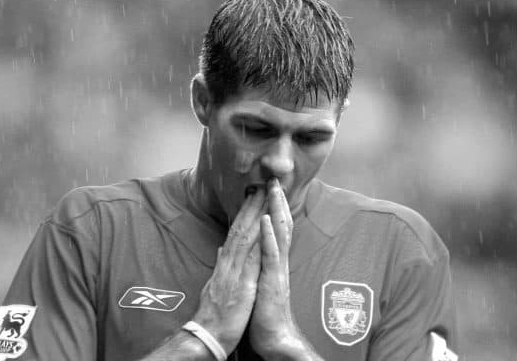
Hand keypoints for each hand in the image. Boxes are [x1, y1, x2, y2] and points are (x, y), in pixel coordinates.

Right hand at [191, 188, 266, 354]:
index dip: (244, 213)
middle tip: (260, 184)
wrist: (206, 336)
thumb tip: (221, 249)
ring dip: (255, 216)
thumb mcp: (214, 285)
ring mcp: (233, 272)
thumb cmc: (213, 314)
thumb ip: (220, 265)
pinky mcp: (241, 285)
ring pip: (245, 238)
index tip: (253, 195)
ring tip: (263, 196)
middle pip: (239, 229)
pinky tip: (264, 228)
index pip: (235, 233)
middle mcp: (227, 263)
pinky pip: (250, 260)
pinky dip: (257, 242)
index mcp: (224, 264)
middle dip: (250, 206)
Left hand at [249, 178, 303, 356]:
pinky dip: (268, 235)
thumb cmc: (262, 312)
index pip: (272, 229)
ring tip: (273, 190)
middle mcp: (277, 262)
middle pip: (279, 226)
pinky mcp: (273, 281)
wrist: (271, 337)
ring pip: (278, 235)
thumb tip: (237, 248)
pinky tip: (265, 220)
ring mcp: (277, 270)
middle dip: (277, 202)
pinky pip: (271, 254)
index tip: (266, 189)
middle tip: (274, 179)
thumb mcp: (255, 283)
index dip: (270, 208)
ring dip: (276, 211)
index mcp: (271, 261)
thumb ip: (251, 263)